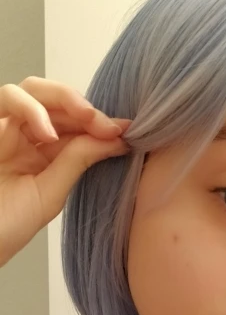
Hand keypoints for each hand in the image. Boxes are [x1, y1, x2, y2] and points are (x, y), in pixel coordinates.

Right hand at [0, 76, 130, 266]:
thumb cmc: (7, 225)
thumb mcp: (52, 193)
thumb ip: (79, 160)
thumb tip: (115, 138)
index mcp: (44, 152)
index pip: (75, 123)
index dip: (100, 122)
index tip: (125, 130)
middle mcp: (25, 136)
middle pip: (57, 101)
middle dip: (87, 109)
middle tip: (109, 126)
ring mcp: (5, 129)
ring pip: (33, 90)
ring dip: (64, 99)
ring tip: (86, 119)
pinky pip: (8, 98)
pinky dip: (32, 109)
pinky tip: (49, 134)